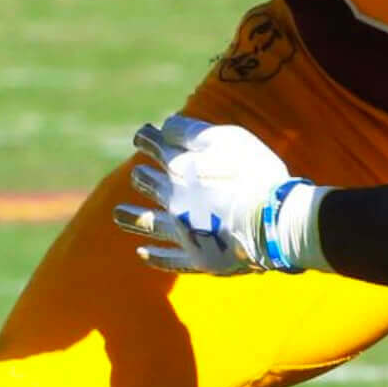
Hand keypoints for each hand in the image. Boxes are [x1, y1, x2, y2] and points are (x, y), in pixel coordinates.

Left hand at [113, 115, 304, 274]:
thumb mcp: (227, 139)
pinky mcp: (198, 258)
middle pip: (151, 185)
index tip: (142, 134)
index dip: (148, 139)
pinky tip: (142, 253)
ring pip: (149, 223)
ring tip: (117, 214)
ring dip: (132, 217)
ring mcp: (183, 231)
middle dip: (142, 177)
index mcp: (182, 168)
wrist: (270, 221)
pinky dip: (155, 256)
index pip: (159, 148)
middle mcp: (175, 199)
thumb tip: (165, 126)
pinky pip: (169, 259)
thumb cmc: (253, 174)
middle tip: (136, 175)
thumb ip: (192, 132)